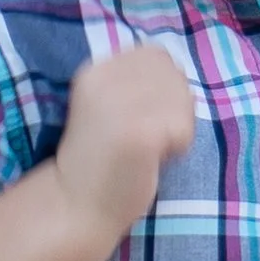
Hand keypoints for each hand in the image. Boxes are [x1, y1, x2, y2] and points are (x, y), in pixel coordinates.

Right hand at [53, 43, 193, 240]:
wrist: (76, 204)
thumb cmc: (102, 159)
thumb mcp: (111, 104)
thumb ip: (137, 83)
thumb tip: (179, 73)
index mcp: (95, 68)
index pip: (157, 56)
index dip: (164, 85)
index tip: (146, 115)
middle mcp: (104, 76)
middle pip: (174, 74)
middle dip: (175, 104)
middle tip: (152, 135)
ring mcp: (121, 103)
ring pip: (183, 97)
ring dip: (179, 124)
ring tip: (153, 148)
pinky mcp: (139, 131)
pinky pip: (183, 126)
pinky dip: (179, 145)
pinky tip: (155, 159)